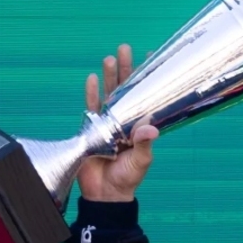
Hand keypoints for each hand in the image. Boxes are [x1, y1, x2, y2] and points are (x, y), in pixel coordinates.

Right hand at [76, 43, 158, 202]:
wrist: (105, 194)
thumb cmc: (127, 178)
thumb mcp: (141, 160)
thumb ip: (145, 142)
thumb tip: (150, 126)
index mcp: (140, 126)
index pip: (146, 98)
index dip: (149, 80)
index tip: (151, 58)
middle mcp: (124, 121)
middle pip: (126, 89)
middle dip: (126, 69)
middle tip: (126, 49)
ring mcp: (107, 123)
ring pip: (108, 94)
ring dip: (109, 76)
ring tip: (111, 57)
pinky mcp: (90, 129)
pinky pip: (90, 107)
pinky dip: (90, 93)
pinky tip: (91, 78)